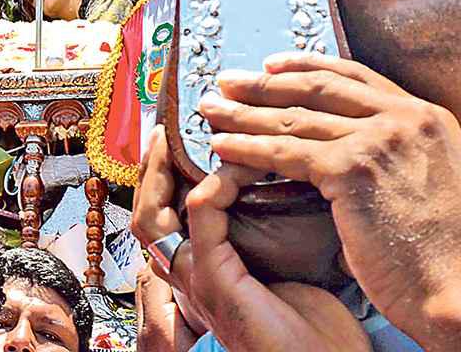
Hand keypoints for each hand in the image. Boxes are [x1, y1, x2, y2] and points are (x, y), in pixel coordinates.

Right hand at [131, 127, 368, 351]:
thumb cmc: (317, 329)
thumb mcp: (284, 268)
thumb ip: (265, 231)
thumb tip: (277, 181)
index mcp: (202, 271)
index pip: (161, 214)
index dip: (160, 175)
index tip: (175, 138)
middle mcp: (190, 277)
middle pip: (143, 212)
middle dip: (148, 166)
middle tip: (164, 131)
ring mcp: (197, 282)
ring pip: (152, 214)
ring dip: (164, 167)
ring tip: (182, 137)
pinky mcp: (214, 283)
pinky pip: (199, 217)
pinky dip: (214, 184)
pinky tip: (236, 167)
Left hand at [202, 53, 460, 338]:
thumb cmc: (448, 258)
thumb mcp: (433, 182)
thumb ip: (396, 155)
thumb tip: (352, 149)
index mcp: (427, 116)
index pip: (354, 76)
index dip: (307, 68)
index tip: (271, 64)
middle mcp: (405, 117)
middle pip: (319, 88)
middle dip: (264, 84)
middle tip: (226, 81)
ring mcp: (380, 139)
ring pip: (295, 119)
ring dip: (244, 113)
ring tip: (209, 110)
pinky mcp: (354, 169)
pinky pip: (286, 153)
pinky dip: (248, 149)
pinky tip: (221, 146)